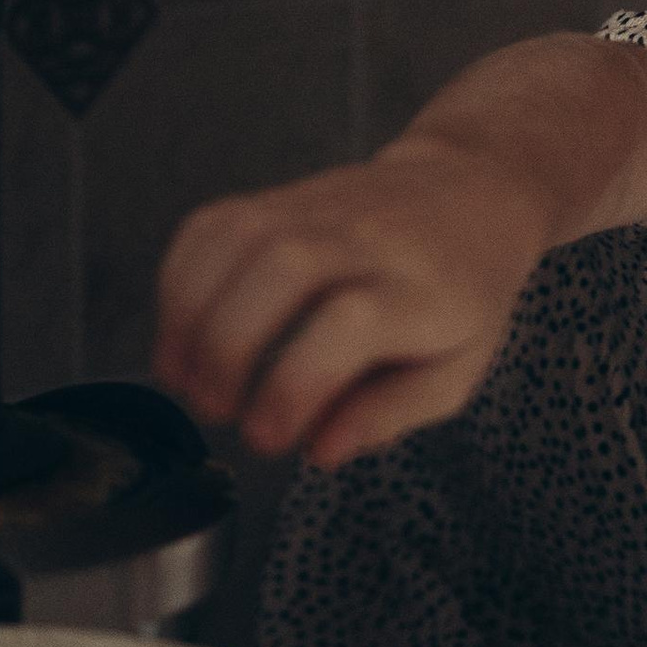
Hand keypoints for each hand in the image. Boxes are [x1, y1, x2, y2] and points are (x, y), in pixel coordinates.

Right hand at [154, 139, 550, 464]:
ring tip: (182, 377)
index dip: (294, 385)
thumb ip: (387, 414)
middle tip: (216, 409)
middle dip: (229, 348)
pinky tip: (181, 329)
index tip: (268, 436)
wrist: (467, 195)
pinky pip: (212, 224)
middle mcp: (366, 238)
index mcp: (419, 290)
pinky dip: (179, 277)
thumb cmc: (460, 295)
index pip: (349, 323)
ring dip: (190, 314)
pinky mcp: (278, 197)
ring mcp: (317, 209)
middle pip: (283, 268)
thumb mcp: (454, 372)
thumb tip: (320, 451)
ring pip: (236, 238)